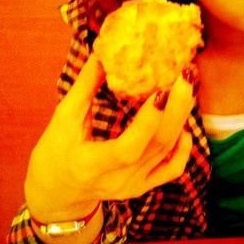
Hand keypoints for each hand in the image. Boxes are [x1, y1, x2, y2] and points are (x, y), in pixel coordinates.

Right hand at [24, 55, 194, 221]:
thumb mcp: (64, 118)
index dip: (148, 122)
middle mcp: (118, 180)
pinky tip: (183, 123)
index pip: (128, 148)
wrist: (58, 192)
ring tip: (187, 86)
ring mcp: (134, 186)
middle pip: (158, 145)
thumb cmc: (56, 151)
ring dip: (182, 116)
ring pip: (169, 151)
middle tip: (187, 75)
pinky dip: (184, 146)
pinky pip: (174, 168)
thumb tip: (104, 51)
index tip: (161, 90)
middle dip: (177, 108)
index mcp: (91, 165)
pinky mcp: (144, 187)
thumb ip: (85, 86)